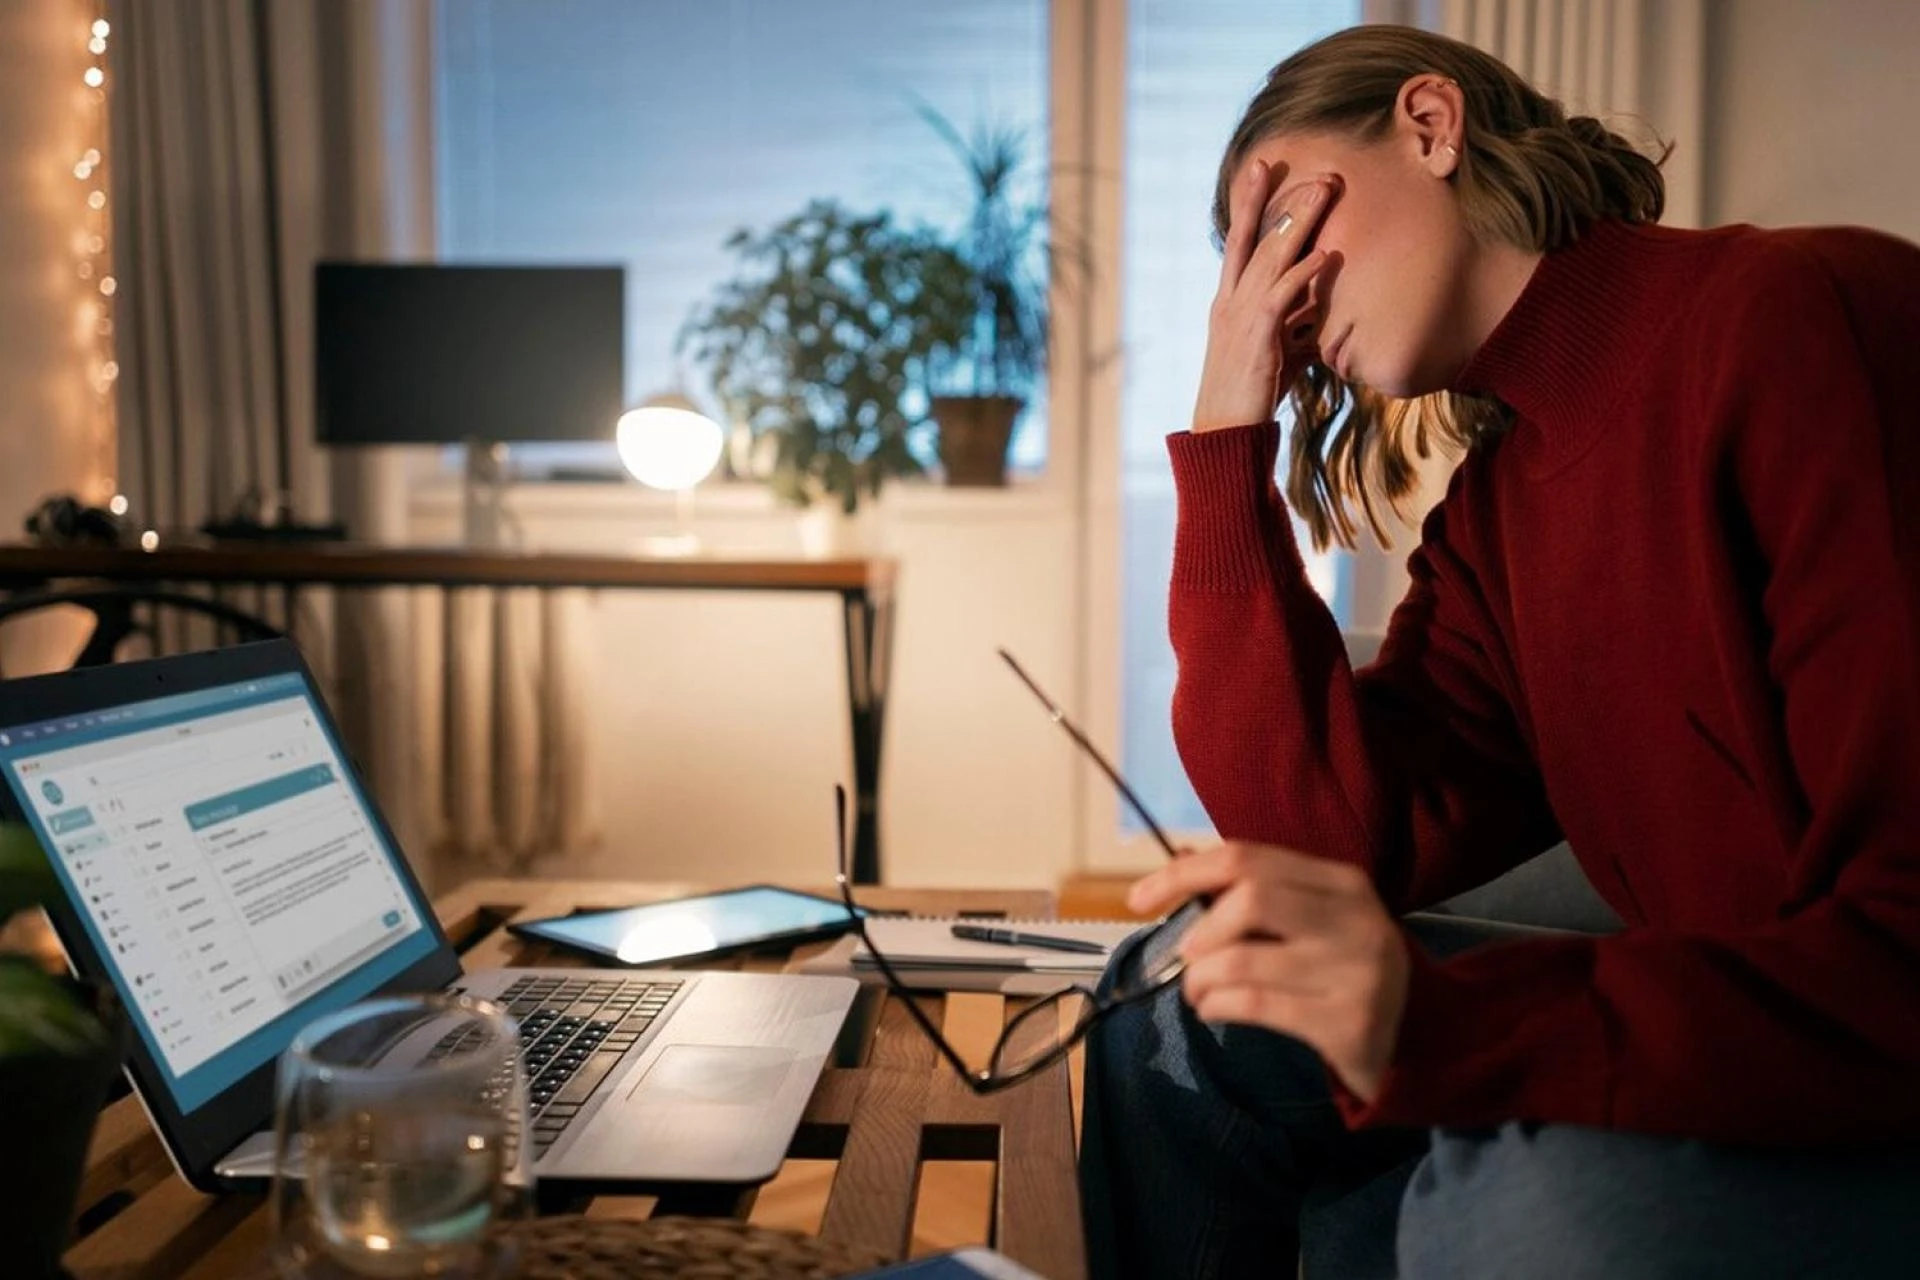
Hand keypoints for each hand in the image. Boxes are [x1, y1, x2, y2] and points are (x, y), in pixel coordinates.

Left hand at [1128, 841, 1408, 1101]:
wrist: (1417, 1035)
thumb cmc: (1345, 968)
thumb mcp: (1313, 919)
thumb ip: (1257, 890)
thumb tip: (1180, 862)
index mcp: (1342, 882)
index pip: (1247, 857)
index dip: (1184, 873)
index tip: (1140, 897)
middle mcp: (1355, 918)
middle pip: (1250, 898)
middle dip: (1199, 929)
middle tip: (1186, 956)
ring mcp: (1357, 971)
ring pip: (1243, 958)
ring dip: (1200, 978)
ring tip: (1198, 991)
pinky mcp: (1348, 1022)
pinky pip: (1256, 1005)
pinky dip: (1217, 1006)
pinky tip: (1215, 1011)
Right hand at [1191, 161, 1337, 432]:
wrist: (1225, 432)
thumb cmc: (1251, 394)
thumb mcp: (1276, 351)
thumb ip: (1297, 327)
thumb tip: (1324, 316)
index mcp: (1229, 301)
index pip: (1239, 242)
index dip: (1249, 204)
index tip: (1262, 169)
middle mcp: (1230, 301)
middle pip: (1256, 237)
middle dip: (1282, 199)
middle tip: (1311, 170)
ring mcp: (1240, 316)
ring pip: (1270, 256)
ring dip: (1299, 221)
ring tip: (1325, 190)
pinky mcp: (1257, 336)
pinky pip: (1282, 295)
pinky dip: (1304, 272)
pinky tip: (1326, 255)